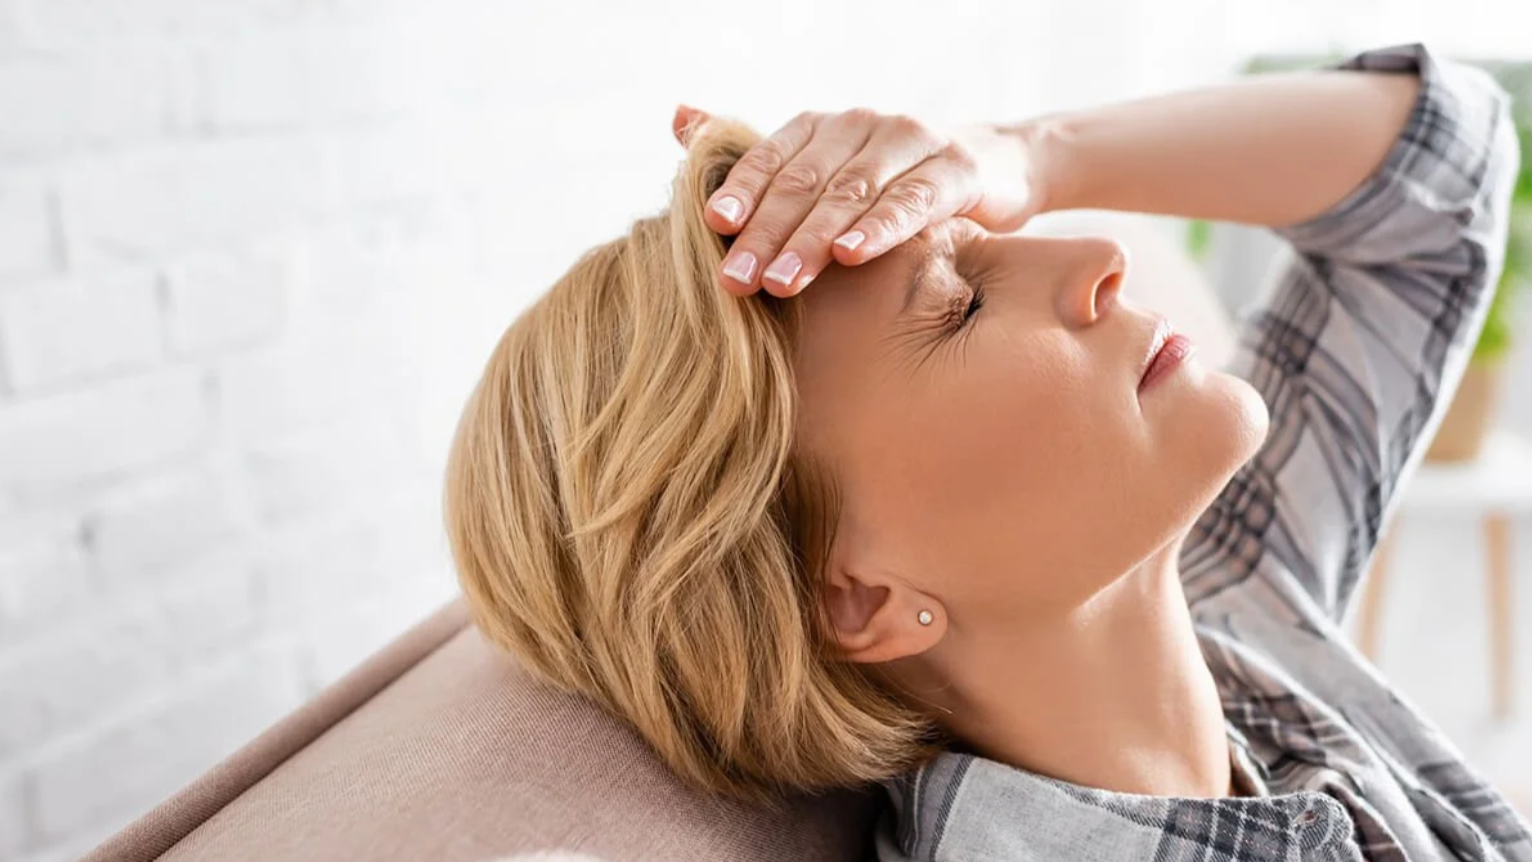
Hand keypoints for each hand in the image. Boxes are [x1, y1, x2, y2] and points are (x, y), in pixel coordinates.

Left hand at [671, 104, 1039, 295]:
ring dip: (813, 241)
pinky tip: (852, 256)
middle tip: (735, 282)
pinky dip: (879, 228)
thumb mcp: (825, 171)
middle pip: (804, 183)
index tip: (712, 227)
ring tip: (781, 283)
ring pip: (851, 193)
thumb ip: (757, 157)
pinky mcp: (955, 170)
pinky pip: (911, 201)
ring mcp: (911, 143)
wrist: (991, 171)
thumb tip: (679, 117)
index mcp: (822, 127)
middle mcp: (862, 125)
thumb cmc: (891, 183)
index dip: (741, 190)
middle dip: (766, 234)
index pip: (771, 157)